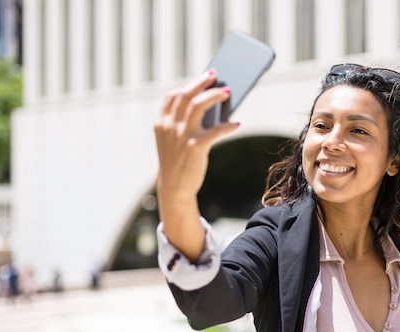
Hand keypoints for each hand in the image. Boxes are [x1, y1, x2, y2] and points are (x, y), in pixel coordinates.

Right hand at [154, 70, 238, 198]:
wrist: (174, 187)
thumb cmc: (178, 161)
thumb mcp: (174, 140)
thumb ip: (184, 123)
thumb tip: (211, 105)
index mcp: (161, 123)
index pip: (173, 96)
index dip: (189, 84)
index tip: (204, 77)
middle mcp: (169, 126)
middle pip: (187, 95)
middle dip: (202, 82)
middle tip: (216, 76)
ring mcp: (182, 135)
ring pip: (199, 105)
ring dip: (214, 96)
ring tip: (227, 92)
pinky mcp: (195, 146)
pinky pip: (216, 130)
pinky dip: (228, 125)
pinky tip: (237, 124)